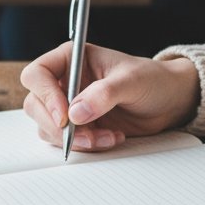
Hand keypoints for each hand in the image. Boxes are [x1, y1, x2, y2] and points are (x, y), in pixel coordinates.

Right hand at [21, 43, 199, 151]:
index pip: (38, 73)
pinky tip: (110, 138)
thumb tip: (76, 112)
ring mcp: (69, 105)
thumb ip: (104, 93)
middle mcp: (65, 80)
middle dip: (58, 125)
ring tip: (106, 137)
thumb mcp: (132, 80)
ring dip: (74, 139)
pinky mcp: (78, 126)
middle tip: (86, 136)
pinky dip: (85, 146)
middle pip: (36, 104)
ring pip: (47, 126)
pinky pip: (65, 141)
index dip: (45, 95)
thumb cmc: (151, 79)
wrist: (168, 101)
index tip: (65, 116)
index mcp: (72, 58)